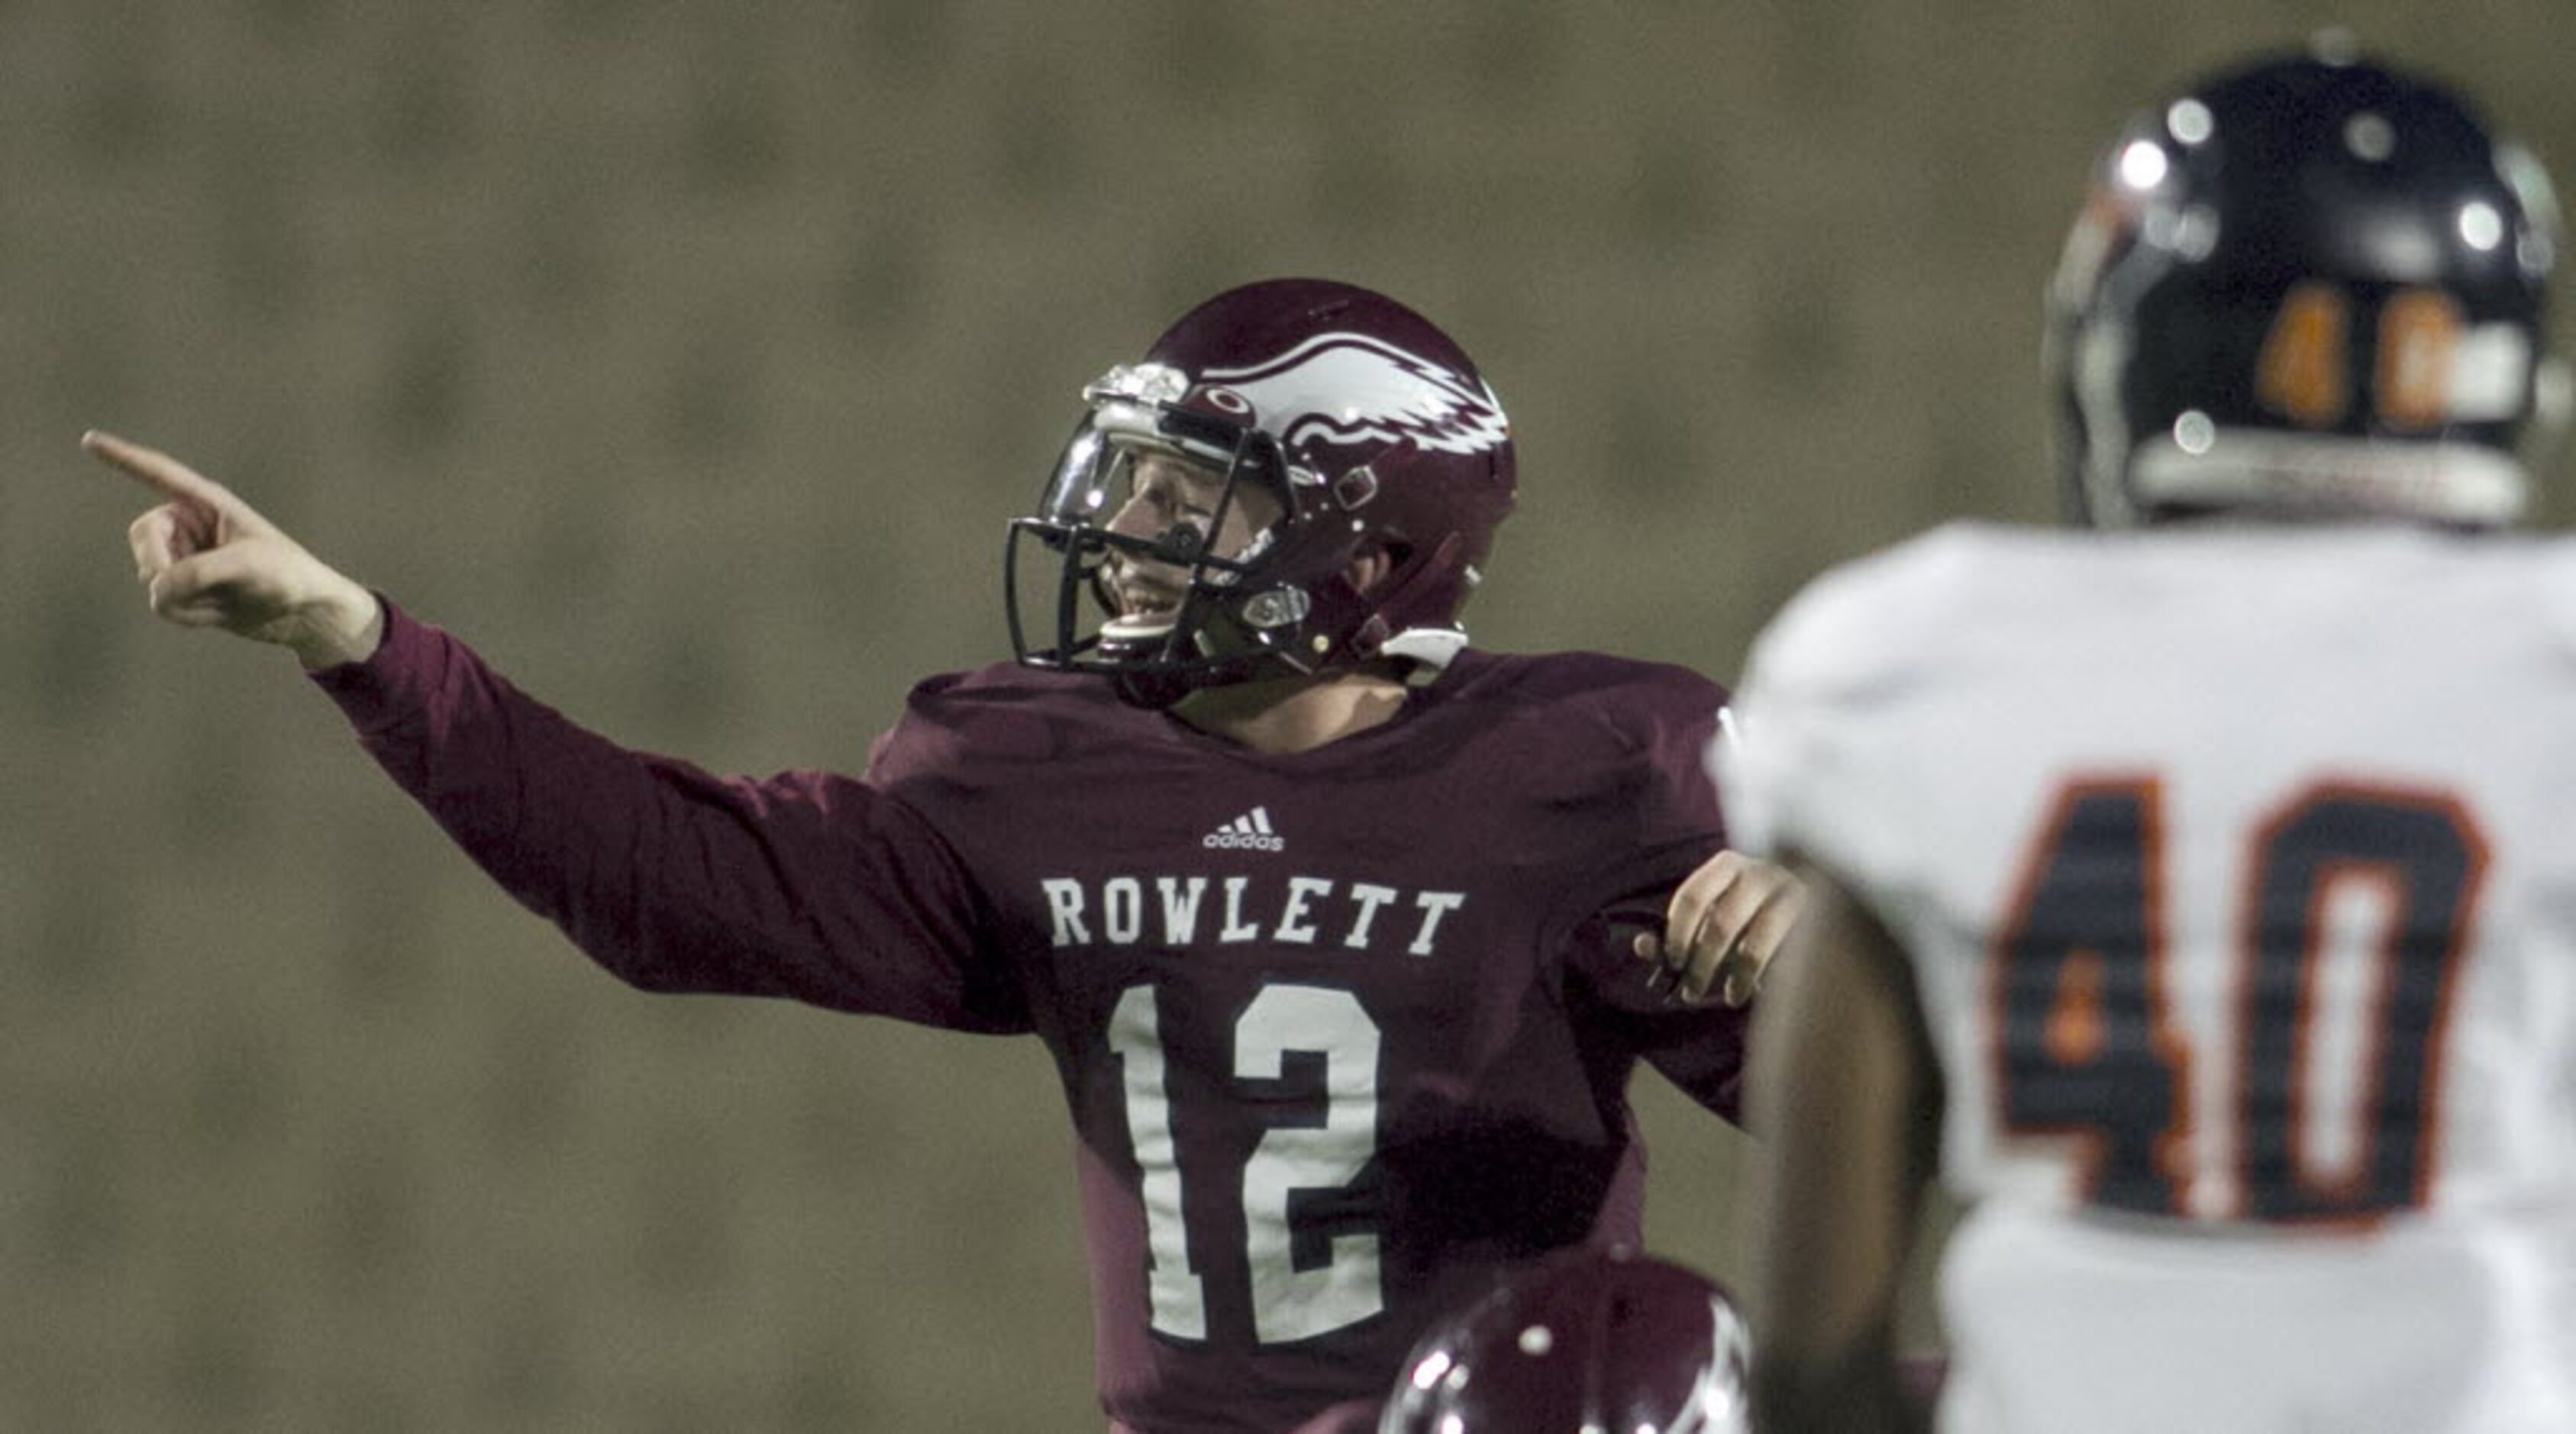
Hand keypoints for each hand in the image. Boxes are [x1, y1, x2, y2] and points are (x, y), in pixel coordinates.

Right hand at [86, 430, 382, 669]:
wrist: (304, 614)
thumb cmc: (287, 576)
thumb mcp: (248, 567)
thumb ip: (197, 573)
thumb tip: (156, 589)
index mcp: (208, 503)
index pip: (158, 474)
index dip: (123, 458)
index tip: (89, 440)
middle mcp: (190, 526)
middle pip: (142, 537)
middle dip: (159, 564)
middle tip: (189, 585)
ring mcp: (184, 558)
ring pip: (150, 577)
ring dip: (185, 597)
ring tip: (227, 598)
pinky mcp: (185, 589)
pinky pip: (163, 602)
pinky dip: (189, 613)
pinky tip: (220, 612)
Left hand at [1633, 849, 1807, 1006]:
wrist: (1820, 906)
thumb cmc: (1750, 916)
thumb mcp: (1710, 921)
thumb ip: (1675, 932)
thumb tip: (1642, 947)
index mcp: (1727, 864)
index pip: (1692, 897)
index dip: (1677, 934)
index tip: (1672, 963)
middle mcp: (1761, 870)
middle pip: (1721, 923)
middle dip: (1702, 963)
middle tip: (1691, 993)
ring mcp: (1793, 889)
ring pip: (1757, 940)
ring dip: (1737, 975)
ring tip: (1729, 998)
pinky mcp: (1819, 915)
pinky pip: (1788, 951)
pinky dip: (1769, 974)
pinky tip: (1760, 989)